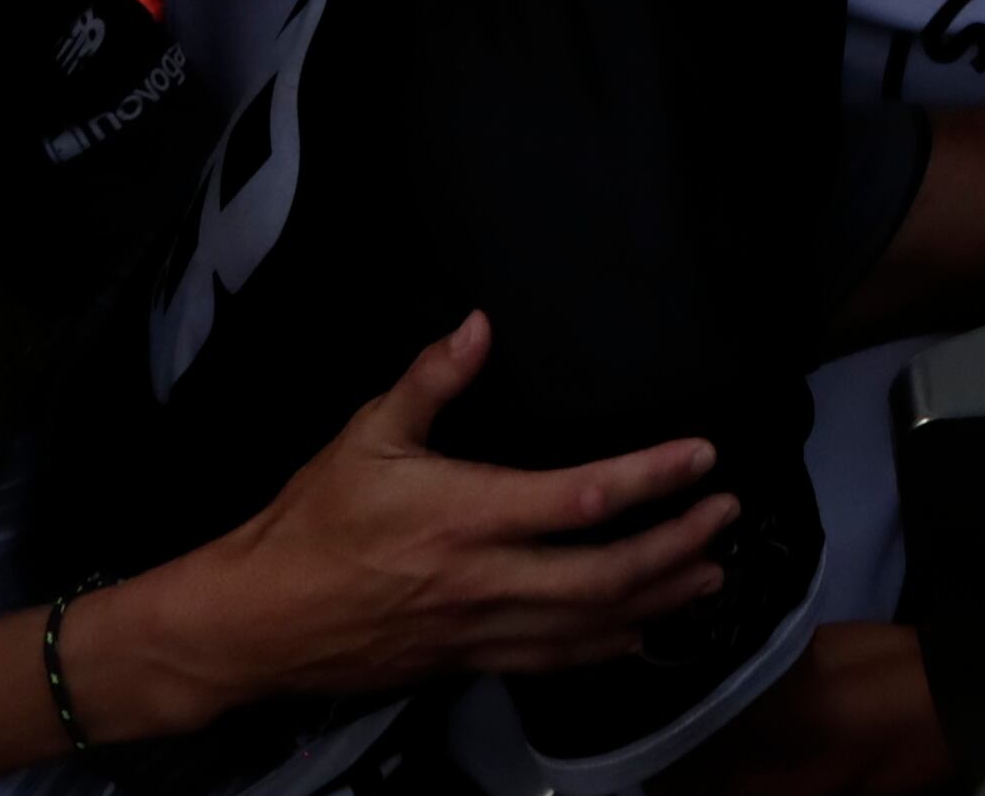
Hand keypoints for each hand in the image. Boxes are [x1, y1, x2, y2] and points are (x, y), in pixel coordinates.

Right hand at [86, 314, 735, 730]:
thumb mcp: (365, 435)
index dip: (651, 479)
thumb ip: (430, 380)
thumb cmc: (309, 525)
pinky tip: (640, 633)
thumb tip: (477, 324)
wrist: (258, 620)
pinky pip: (552, 659)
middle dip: (677, 545)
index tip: (701, 458)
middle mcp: (484, 580)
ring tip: (710, 576)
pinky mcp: (468, 659)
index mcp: (466, 515)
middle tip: (726, 518)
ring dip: (659, 598)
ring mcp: (480, 628)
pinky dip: (605, 648)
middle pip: (607, 573)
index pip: (582, 499)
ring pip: (591, 624)